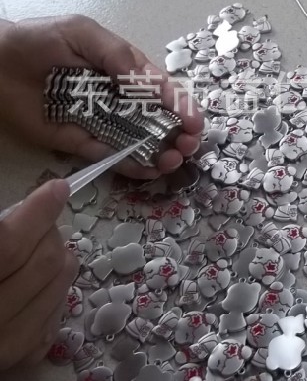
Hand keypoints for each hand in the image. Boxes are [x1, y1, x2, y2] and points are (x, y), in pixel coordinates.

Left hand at [0, 15, 203, 179]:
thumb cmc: (40, 39)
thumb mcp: (84, 34)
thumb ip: (117, 56)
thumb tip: (148, 84)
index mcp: (126, 70)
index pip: (161, 89)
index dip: (181, 105)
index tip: (195, 122)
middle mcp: (120, 97)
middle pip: (157, 119)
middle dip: (178, 133)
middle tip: (188, 146)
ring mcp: (102, 121)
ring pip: (139, 140)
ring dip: (160, 152)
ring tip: (172, 161)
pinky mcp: (80, 141)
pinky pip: (109, 155)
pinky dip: (130, 165)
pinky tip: (148, 171)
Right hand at [0, 180, 77, 368]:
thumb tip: (18, 211)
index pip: (8, 246)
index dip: (37, 213)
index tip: (56, 189)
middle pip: (42, 263)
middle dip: (50, 232)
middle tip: (42, 220)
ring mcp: (3, 345)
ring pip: (58, 286)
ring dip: (60, 257)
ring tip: (46, 244)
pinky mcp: (18, 359)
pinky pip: (53, 315)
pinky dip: (55, 290)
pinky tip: (42, 279)